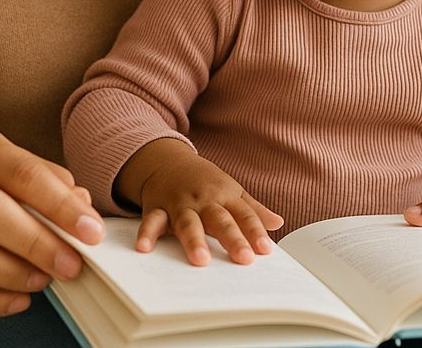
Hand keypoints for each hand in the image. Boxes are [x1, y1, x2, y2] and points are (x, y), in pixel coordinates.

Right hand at [0, 125, 103, 316]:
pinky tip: (17, 301)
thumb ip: (50, 182)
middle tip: (70, 265)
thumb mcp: (16, 163)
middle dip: (36, 243)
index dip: (60, 204)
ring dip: (10, 272)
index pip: (22, 172)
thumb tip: (82, 206)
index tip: (90, 231)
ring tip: (43, 280)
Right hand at [120, 140, 282, 265]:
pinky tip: (144, 248)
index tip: (266, 250)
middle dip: (232, 238)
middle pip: (219, 219)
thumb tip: (277, 222)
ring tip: (201, 259)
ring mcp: (180, 203)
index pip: (244, 214)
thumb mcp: (231, 190)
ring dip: (194, 240)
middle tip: (243, 258)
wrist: (167, 160)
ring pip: (187, 222)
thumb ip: (252, 209)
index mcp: (225, 196)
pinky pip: (151, 220)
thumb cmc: (204, 181)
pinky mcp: (157, 207)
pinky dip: (147, 233)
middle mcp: (203, 200)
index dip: (255, 231)